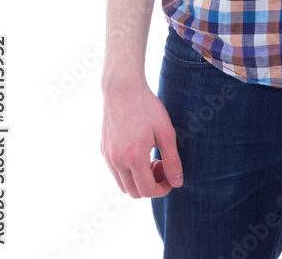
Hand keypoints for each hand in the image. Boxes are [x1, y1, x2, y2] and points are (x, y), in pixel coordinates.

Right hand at [101, 79, 183, 198]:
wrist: (123, 88)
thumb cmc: (147, 107)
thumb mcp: (166, 132)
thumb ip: (172, 160)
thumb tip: (178, 183)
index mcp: (133, 158)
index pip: (147, 191)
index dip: (162, 189)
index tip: (170, 177)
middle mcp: (116, 161)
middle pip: (134, 192)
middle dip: (151, 185)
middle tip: (161, 164)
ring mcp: (108, 156)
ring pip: (123, 185)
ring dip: (138, 180)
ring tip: (150, 158)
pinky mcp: (104, 150)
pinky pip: (115, 172)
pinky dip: (128, 171)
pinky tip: (139, 151)